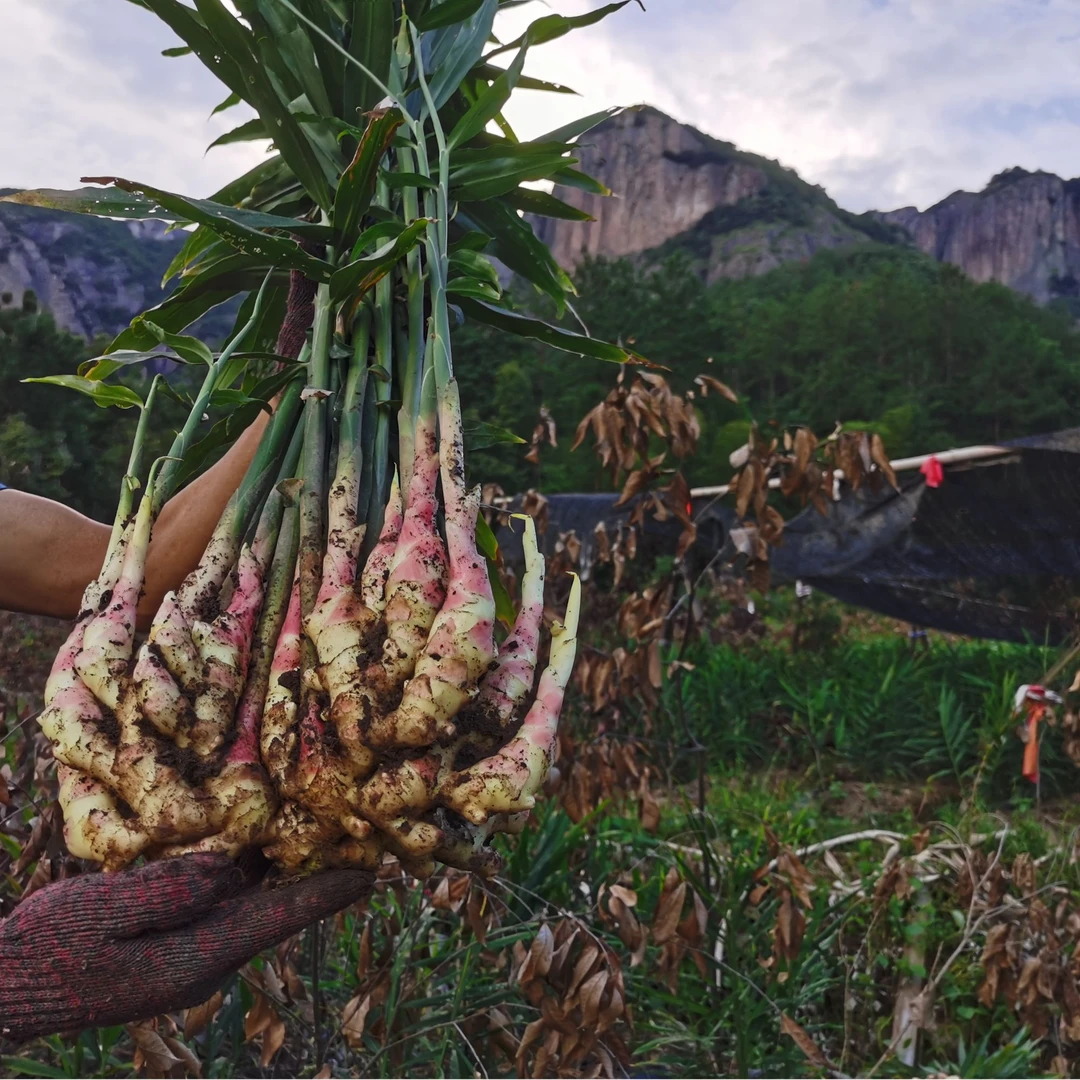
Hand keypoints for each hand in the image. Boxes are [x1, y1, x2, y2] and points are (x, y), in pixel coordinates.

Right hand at [0, 853, 372, 1042]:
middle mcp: (206, 960)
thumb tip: (227, 869)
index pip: (276, 919)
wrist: (10, 988)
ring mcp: (191, 956)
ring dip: (285, 875)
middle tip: (360, 839)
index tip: (372, 874)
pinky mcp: (175, 946)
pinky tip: (258, 847)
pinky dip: (249, 877)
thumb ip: (167, 890)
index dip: (325, 892)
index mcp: (196, 957)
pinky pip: (225, 907)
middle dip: (315, 876)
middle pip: (275, 911)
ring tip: (322, 833)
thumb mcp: (102, 912)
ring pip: (253, 907)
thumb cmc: (48, 948)